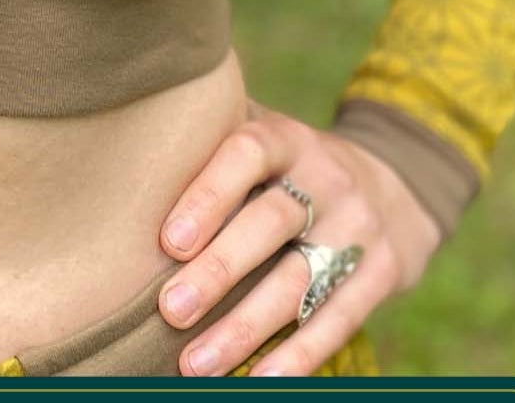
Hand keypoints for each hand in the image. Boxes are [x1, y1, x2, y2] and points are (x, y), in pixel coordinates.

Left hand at [153, 98, 442, 377]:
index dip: (208, 194)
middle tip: (170, 310)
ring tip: (197, 363)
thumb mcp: (263, 136)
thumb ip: (210, 141)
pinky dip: (298, 355)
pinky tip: (259, 380)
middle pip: (272, 223)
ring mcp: (359, 226)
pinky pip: (338, 318)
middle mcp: (326, 177)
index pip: (247, 153)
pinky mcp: (383, 272)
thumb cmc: (290, 166)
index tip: (168, 241)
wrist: (394, 184)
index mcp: (286, 138)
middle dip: (220, 269)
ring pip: (300, 280)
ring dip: (246, 326)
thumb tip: (120, 156)